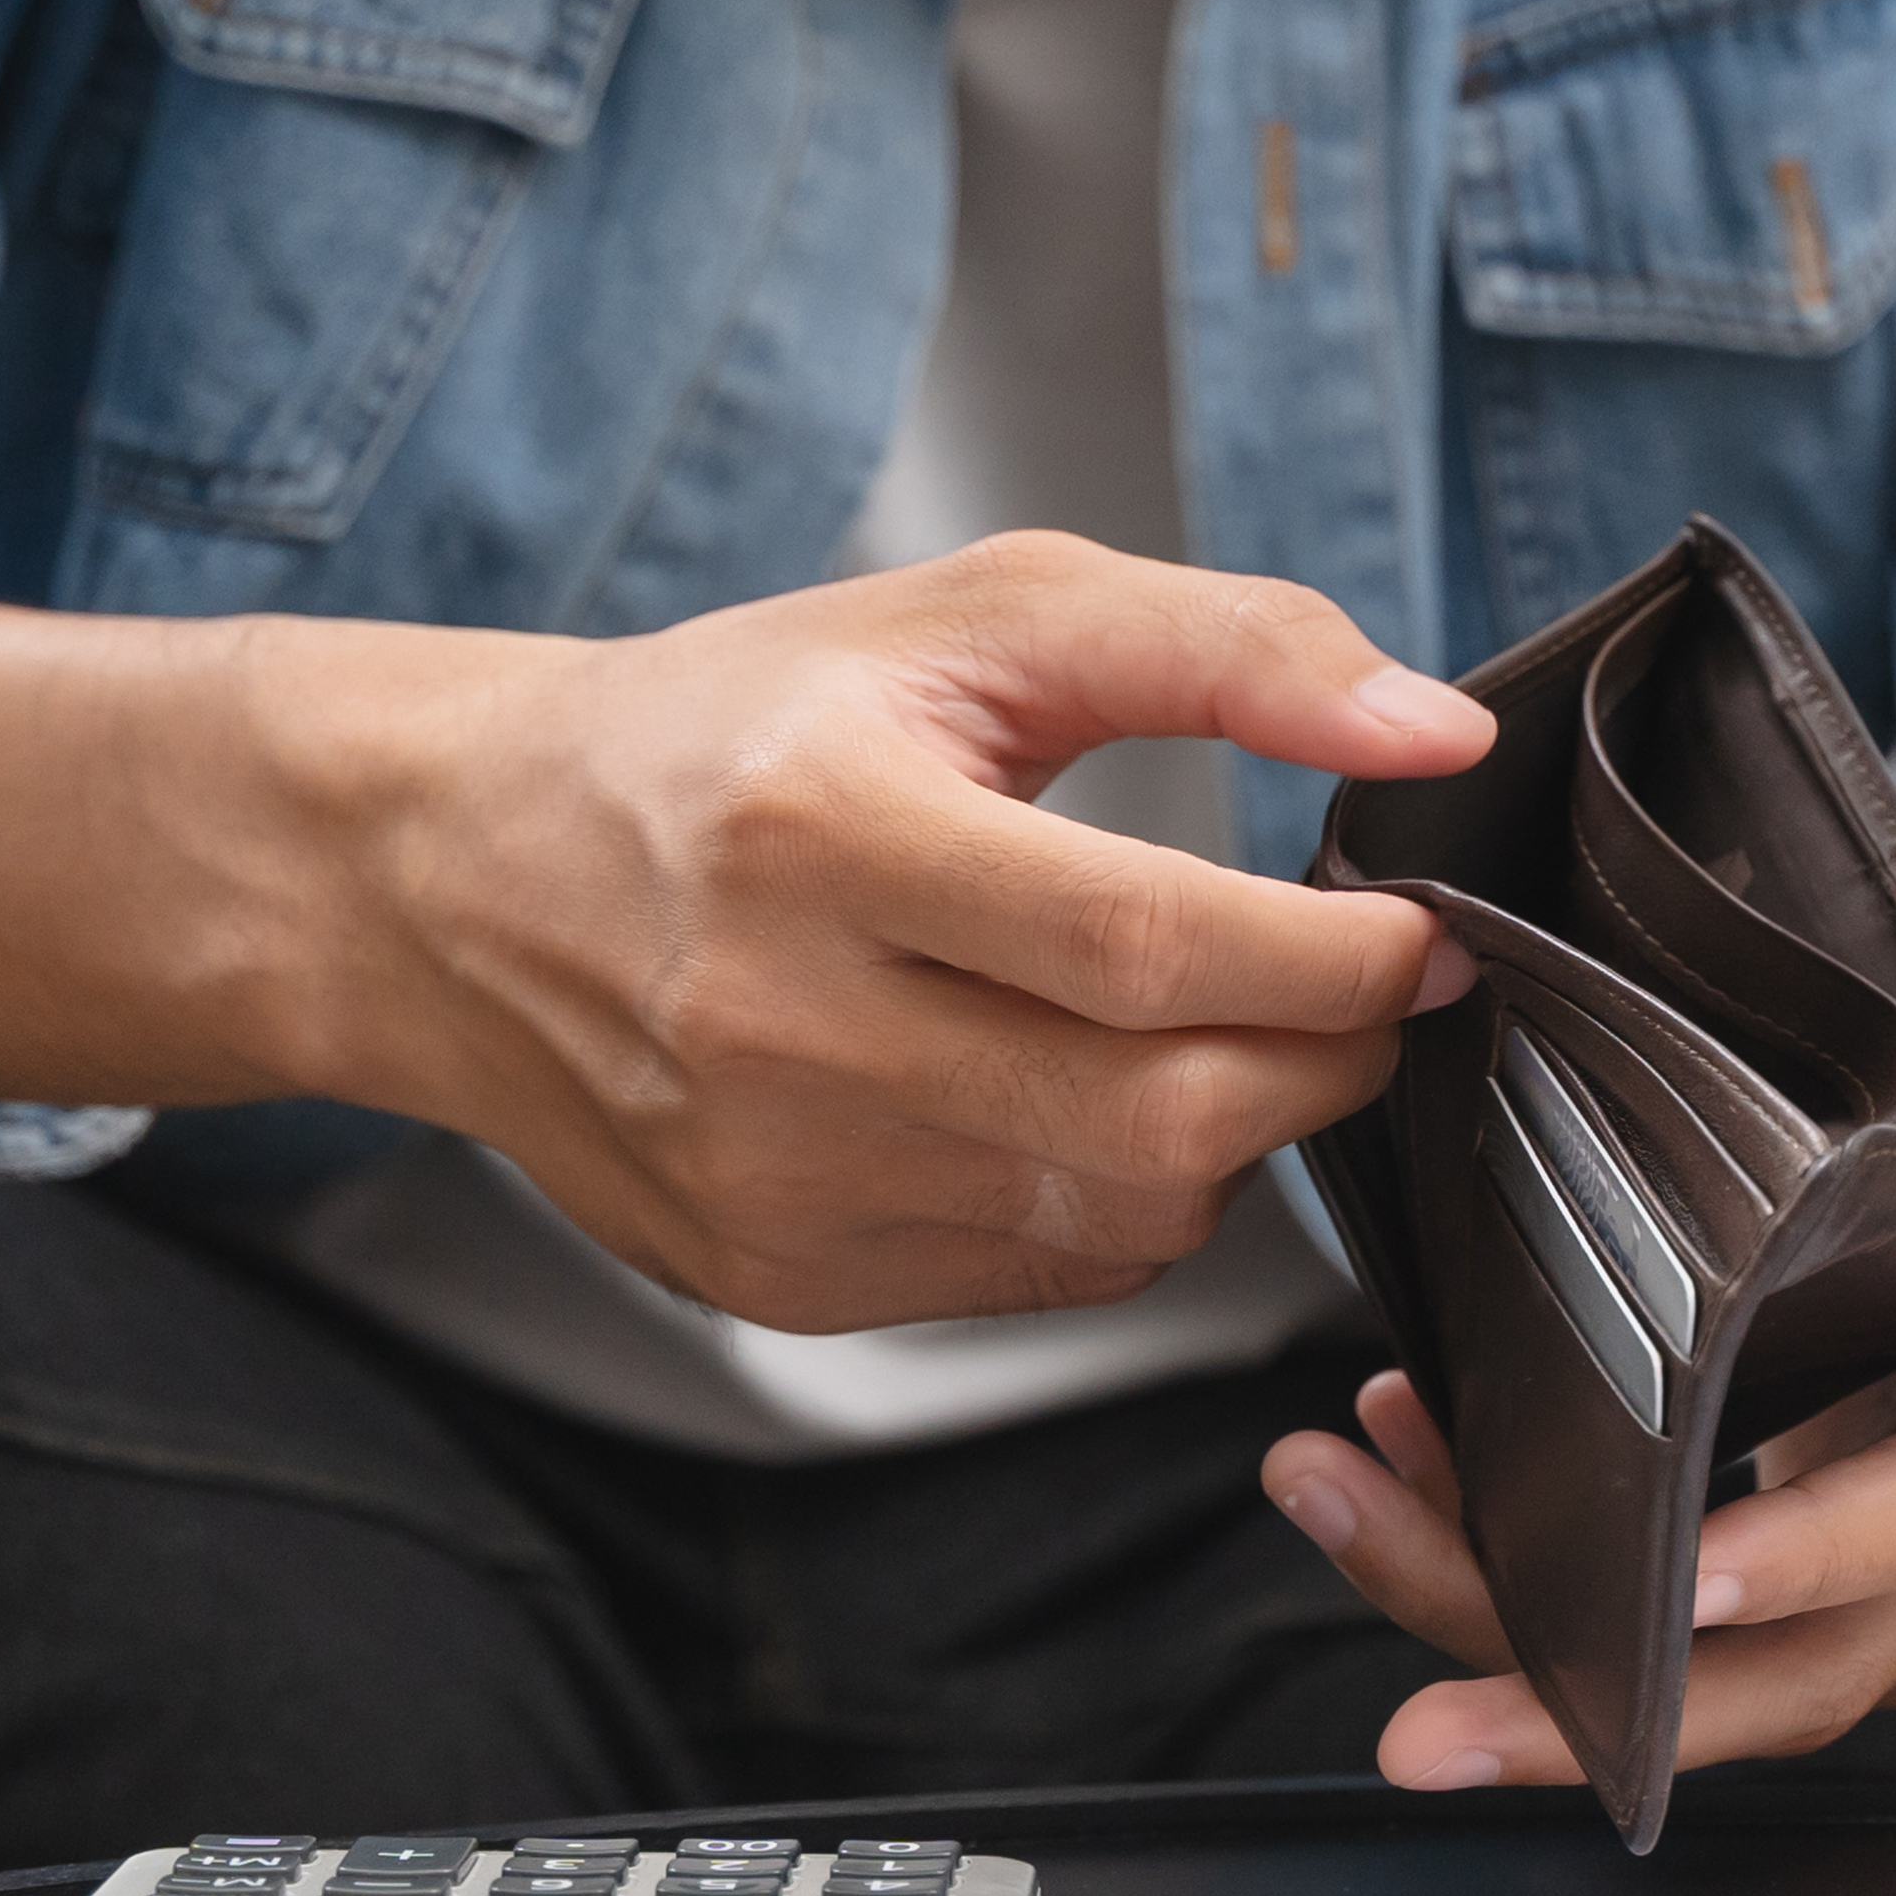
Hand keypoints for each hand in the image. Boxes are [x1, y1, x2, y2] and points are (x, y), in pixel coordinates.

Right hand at [315, 535, 1494, 1332]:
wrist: (463, 882)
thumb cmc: (732, 734)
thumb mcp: (965, 618)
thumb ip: (1224, 648)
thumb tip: (1432, 736)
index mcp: (822, 829)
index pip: (1146, 941)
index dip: (1337, 953)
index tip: (1422, 926)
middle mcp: (781, 1024)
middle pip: (1159, 1114)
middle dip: (1325, 1060)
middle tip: (1363, 989)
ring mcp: (775, 1177)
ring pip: (1124, 1216)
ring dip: (1235, 1133)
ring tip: (1218, 1028)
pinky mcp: (778, 1277)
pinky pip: (1046, 1275)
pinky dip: (1126, 1199)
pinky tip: (1082, 1098)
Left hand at [1260, 872, 1895, 1787]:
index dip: (1811, 1560)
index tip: (1672, 1580)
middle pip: (1819, 1662)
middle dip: (1619, 1712)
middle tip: (1430, 1731)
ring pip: (1730, 1668)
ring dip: (1530, 1641)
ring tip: (1354, 1521)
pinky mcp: (1830, 1552)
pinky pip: (1692, 1619)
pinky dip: (1544, 1579)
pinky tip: (1415, 1482)